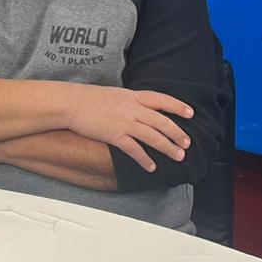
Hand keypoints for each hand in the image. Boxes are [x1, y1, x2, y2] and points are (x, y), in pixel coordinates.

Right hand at [64, 85, 191, 172]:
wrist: (70, 103)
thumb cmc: (88, 98)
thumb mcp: (113, 94)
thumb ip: (128, 101)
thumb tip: (138, 109)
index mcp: (132, 96)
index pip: (161, 99)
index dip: (177, 106)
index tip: (190, 113)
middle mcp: (132, 108)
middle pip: (161, 121)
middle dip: (177, 133)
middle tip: (187, 143)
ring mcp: (124, 122)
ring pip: (153, 136)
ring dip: (168, 147)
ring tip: (178, 156)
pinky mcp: (114, 135)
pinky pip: (134, 149)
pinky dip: (145, 159)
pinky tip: (152, 167)